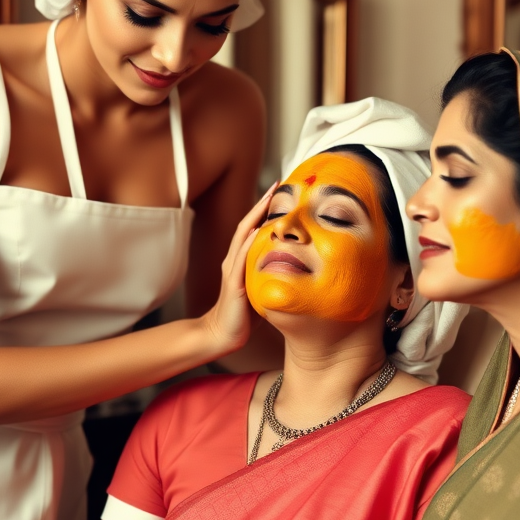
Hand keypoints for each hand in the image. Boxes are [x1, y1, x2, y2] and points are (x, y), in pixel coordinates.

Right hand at [200, 181, 277, 356]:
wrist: (222, 334)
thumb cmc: (244, 313)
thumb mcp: (261, 286)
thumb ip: (272, 272)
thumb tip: (297, 263)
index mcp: (241, 260)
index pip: (253, 228)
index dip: (264, 209)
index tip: (280, 190)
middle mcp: (234, 260)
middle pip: (246, 225)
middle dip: (260, 204)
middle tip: (276, 185)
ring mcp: (232, 271)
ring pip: (242, 237)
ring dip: (255, 217)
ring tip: (268, 199)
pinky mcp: (234, 285)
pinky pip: (240, 261)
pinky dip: (248, 244)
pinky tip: (257, 232)